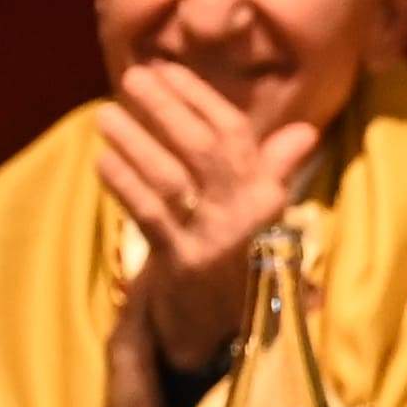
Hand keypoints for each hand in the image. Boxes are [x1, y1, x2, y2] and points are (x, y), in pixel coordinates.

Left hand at [97, 57, 321, 383]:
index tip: (167, 70)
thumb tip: (303, 133)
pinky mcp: (184, 264)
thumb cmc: (239, 264)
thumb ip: (275, 173)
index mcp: (270, 195)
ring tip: (106, 114)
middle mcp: (250, 213)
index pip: (236, 134)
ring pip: (172, 178)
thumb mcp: (263, 218)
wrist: (222, 336)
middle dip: (166, 109)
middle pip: (204, 148)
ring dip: (136, 142)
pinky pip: (150, 215)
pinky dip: (125, 184)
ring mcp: (217, 239)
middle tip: (132, 79)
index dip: (200, 99)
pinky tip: (103, 160)